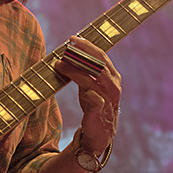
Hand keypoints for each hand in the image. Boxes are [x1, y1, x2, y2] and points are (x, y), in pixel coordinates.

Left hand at [54, 39, 121, 156]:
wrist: (99, 134)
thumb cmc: (95, 106)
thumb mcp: (91, 85)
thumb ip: (85, 71)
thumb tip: (69, 54)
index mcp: (113, 77)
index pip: (101, 56)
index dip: (87, 46)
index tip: (73, 38)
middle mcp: (113, 85)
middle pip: (99, 63)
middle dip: (83, 52)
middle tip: (67, 45)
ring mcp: (108, 98)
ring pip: (93, 78)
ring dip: (75, 69)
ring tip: (59, 64)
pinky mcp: (100, 111)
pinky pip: (93, 98)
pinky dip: (84, 91)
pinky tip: (71, 83)